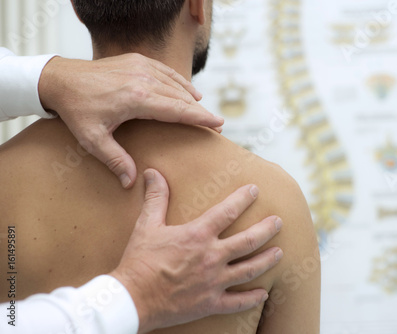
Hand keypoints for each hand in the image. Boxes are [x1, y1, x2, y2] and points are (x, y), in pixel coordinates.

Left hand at [38, 54, 223, 188]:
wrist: (61, 79)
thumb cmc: (76, 110)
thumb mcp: (92, 139)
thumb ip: (115, 160)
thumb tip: (131, 182)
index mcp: (137, 98)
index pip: (178, 109)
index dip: (200, 117)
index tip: (218, 124)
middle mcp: (144, 79)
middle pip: (182, 97)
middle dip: (200, 111)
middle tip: (216, 124)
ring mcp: (141, 67)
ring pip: (176, 84)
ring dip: (192, 98)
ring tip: (204, 111)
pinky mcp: (137, 61)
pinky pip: (166, 72)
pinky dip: (180, 82)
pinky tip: (189, 90)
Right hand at [110, 169, 282, 332]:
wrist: (132, 299)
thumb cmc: (139, 261)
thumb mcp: (146, 225)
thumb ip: (156, 198)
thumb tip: (152, 172)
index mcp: (198, 235)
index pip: (227, 211)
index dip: (243, 198)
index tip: (254, 190)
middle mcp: (211, 256)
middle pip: (248, 240)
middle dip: (266, 229)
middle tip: (278, 222)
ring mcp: (214, 281)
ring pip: (250, 269)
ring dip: (267, 260)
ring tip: (279, 253)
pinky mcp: (211, 303)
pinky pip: (238, 302)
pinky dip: (253, 298)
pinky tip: (264, 293)